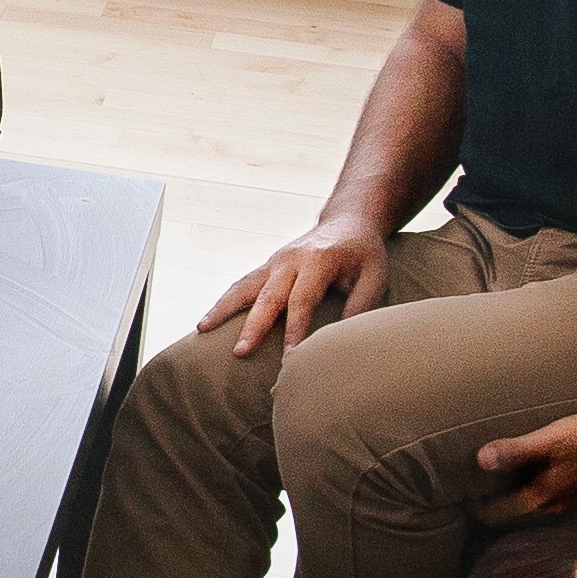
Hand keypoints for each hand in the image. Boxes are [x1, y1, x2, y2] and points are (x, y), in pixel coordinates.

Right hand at [199, 222, 391, 353]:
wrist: (347, 221)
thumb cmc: (364, 253)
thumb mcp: (374, 276)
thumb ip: (360, 306)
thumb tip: (341, 341)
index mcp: (318, 260)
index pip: (302, 299)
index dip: (296, 328)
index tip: (291, 357)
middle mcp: (291, 259)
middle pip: (268, 296)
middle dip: (253, 326)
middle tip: (240, 352)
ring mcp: (275, 261)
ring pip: (244, 286)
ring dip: (223, 309)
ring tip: (201, 330)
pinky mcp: (267, 266)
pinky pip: (242, 284)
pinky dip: (224, 302)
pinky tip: (207, 321)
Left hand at [470, 407, 576, 522]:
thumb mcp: (550, 439)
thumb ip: (515, 451)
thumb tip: (480, 460)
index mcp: (542, 499)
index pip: (497, 514)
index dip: (475, 507)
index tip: (461, 494)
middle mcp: (557, 508)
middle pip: (515, 512)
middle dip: (493, 502)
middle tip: (475, 487)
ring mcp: (574, 502)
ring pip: (535, 505)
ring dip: (516, 495)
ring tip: (501, 478)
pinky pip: (553, 496)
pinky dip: (537, 487)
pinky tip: (538, 471)